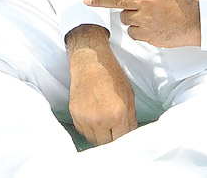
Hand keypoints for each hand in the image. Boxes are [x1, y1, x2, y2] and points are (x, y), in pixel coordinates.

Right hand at [66, 25, 136, 144]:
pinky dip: (89, 129)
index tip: (123, 136)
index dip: (123, 139)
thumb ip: (131, 119)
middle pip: (106, 144)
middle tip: (114, 129)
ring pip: (94, 140)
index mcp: (116, 114)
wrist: (90, 62)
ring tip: (104, 123)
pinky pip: (83, 131)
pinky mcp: (75, 114)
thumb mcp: (129, 96)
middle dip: (112, 138)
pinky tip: (94, 117)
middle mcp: (100, 119)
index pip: (121, 140)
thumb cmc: (111, 76)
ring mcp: (85, 118)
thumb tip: (131, 134)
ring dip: (100, 135)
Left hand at [85, 0, 200, 47]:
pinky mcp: (147, 34)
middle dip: (99, 0)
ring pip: (124, 17)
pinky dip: (138, 30)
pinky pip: (133, 32)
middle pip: (115, 1)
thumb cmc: (180, 1)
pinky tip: (151, 26)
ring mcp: (146, 18)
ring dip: (131, 17)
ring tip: (148, 15)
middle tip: (87, 0)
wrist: (196, 20)